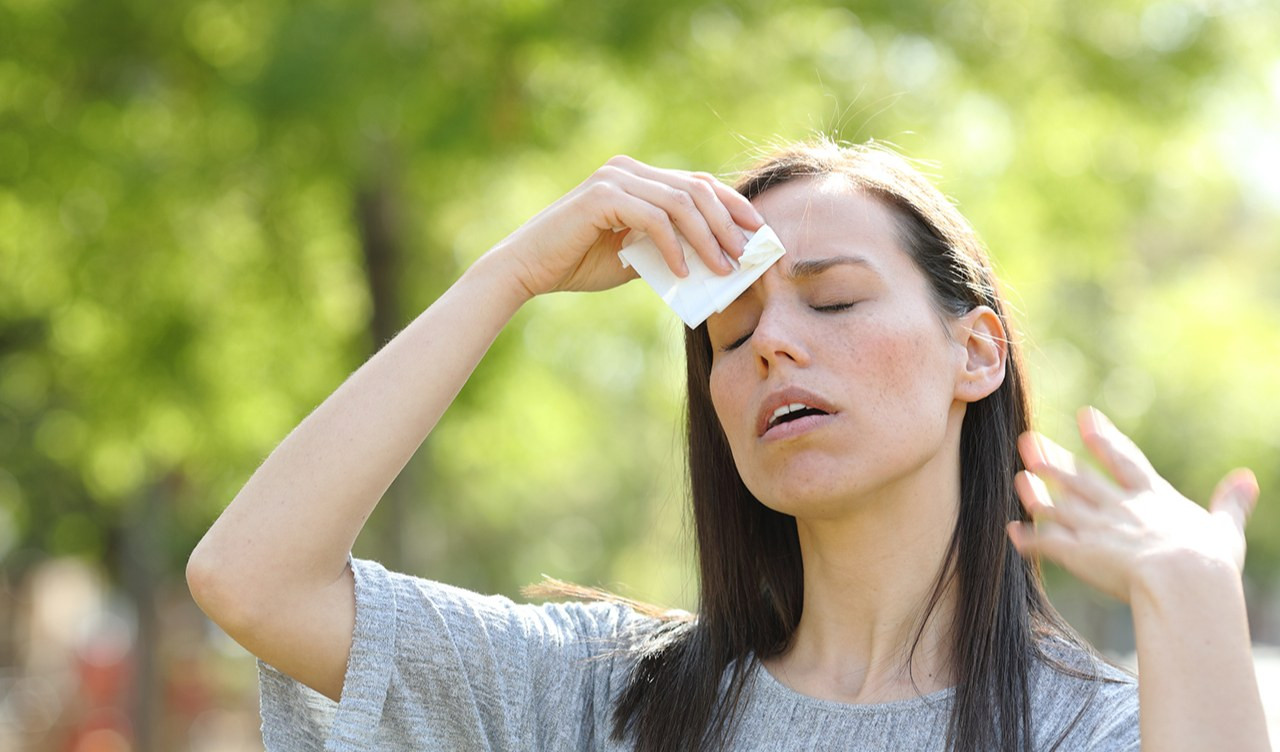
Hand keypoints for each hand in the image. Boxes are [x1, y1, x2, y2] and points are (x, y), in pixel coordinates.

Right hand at [489, 155, 764, 297]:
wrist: (527, 270)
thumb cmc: (578, 264)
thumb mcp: (634, 256)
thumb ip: (666, 249)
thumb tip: (713, 260)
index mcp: (637, 176)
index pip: (696, 182)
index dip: (732, 205)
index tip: (758, 232)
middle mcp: (628, 169)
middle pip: (695, 188)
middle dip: (728, 222)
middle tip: (747, 255)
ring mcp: (615, 179)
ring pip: (680, 203)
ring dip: (707, 238)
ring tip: (723, 269)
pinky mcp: (602, 197)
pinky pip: (654, 220)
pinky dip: (673, 247)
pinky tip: (682, 272)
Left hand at [1006, 407, 1259, 602]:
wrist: (1181, 580)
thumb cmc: (1209, 562)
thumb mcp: (1225, 528)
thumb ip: (1231, 503)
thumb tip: (1249, 479)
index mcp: (1151, 496)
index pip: (1123, 459)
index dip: (1103, 437)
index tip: (1085, 416)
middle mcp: (1116, 506)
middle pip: (1078, 477)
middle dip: (1052, 459)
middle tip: (1027, 440)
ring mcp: (1094, 528)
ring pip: (1057, 505)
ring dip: (1036, 492)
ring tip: (1018, 478)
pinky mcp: (1078, 553)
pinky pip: (1047, 543)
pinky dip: (1028, 538)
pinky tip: (1012, 532)